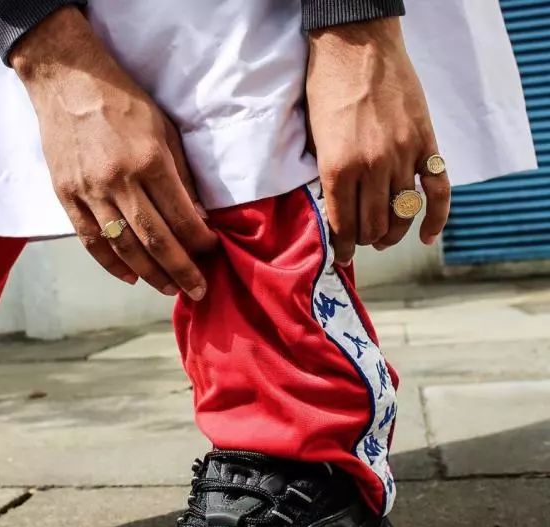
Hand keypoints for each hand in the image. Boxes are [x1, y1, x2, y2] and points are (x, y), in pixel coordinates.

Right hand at [11, 8, 216, 298]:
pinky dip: (112, 264)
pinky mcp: (67, 196)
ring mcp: (90, 191)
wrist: (67, 80)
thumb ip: (182, 178)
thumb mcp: (165, 131)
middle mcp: (120, 181)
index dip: (200, 242)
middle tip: (198, 291)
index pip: (182, 217)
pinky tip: (131, 278)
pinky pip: (92, 241)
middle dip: (182, 271)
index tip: (211, 253)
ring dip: (151, 274)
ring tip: (170, 289)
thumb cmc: (125, 104)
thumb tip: (199, 220)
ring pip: (124, 247)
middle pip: (156, 241)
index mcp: (150, 162)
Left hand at [306, 18, 450, 264]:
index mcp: (338, 168)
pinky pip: (438, 189)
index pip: (343, 227)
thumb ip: (327, 176)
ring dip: (392, 233)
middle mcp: (372, 167)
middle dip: (365, 241)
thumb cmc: (327, 88)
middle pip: (374, 226)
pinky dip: (436, 218)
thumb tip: (335, 211)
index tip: (342, 256)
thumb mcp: (314, 137)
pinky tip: (428, 236)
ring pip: (402, 214)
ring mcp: (402, 156)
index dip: (343, 248)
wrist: (356, 44)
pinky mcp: (425, 142)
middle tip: (361, 241)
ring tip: (384, 238)